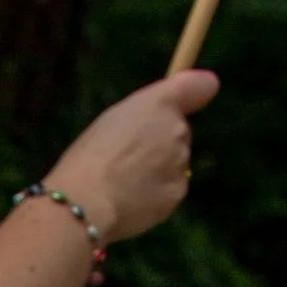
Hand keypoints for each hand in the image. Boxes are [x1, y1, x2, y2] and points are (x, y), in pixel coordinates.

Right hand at [43, 71, 219, 245]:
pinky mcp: (178, 192)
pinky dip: (156, 194)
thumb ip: (147, 112)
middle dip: (161, 141)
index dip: (197, 90)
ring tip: (124, 180)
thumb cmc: (90, 156)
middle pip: (179, 131)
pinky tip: (130, 198)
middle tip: (127, 157)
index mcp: (161, 102)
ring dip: (158, 169)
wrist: (85, 201)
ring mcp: (181, 161)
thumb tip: (169, 117)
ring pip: (175, 162)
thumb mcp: (114, 118)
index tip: (193, 96)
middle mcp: (178, 127)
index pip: (201, 85)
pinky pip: (171, 189)